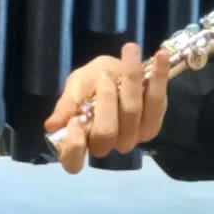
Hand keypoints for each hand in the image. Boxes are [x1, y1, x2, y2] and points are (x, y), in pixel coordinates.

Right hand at [44, 43, 169, 170]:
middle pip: (106, 132)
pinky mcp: (153, 124)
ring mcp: (132, 137)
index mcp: (82, 141)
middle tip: (103, 76)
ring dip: (130, 79)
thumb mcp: (75, 87)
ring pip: (131, 112)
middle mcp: (107, 145)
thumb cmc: (91, 83)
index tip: (74, 122)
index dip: (74, 145)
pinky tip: (161, 55)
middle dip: (105, 99)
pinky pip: (156, 101)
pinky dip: (159, 76)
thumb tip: (52, 125)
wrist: (117, 71)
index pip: (73, 161)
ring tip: (128, 52)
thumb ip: (67, 105)